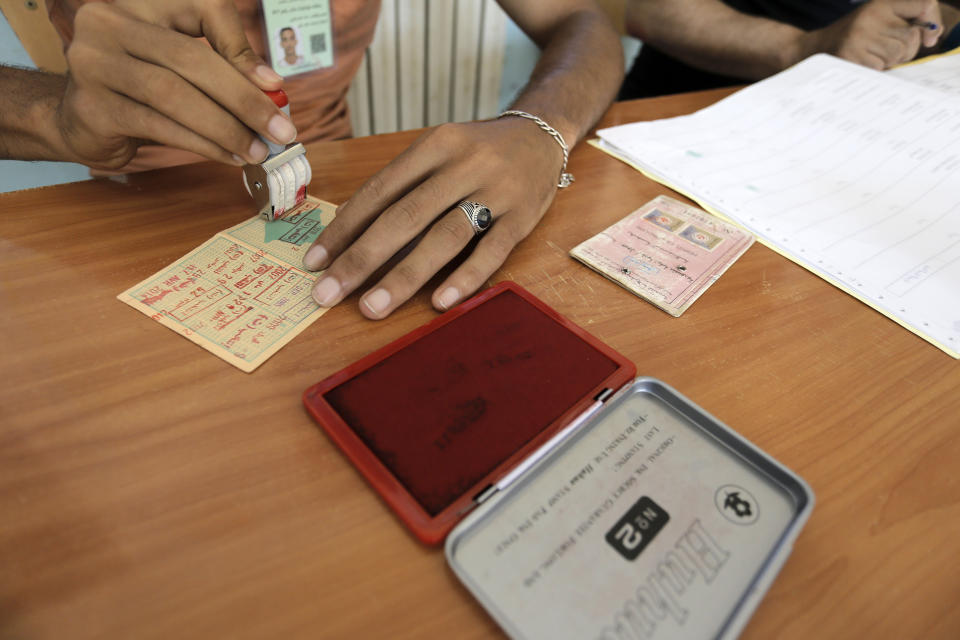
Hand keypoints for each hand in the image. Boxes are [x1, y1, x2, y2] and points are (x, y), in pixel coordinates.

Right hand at [56, 0, 295, 169]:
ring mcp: (94, 63)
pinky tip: (228, 156)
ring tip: (257, 149)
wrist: (79, 121)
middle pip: (191, 57)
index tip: (275, 86)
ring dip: (226, 128)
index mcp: (139, 3)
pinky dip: (203, 144)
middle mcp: (109, 22)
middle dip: (244, 99)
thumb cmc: (141, 90)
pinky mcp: (92, 106)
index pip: (203, 6)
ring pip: (175, 95)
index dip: (241, 46)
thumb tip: (273, 90)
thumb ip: (222, 67)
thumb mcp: (181, 67)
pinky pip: (160, 126)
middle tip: (280, 131)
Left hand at [302, 117, 567, 318]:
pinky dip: (465, 278)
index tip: (315, 261)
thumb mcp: (439, 150)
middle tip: (328, 293)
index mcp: (435, 144)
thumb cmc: (477, 151)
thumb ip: (403, 185)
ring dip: (405, 275)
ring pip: (444, 236)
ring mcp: (497, 192)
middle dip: (362, 258)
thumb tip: (351, 233)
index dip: (344, 228)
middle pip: (406, 216)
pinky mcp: (523, 218)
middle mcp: (464, 165)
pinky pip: (491, 252)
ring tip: (372, 307)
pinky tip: (439, 303)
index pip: (380, 190)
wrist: (542, 134)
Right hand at [802, 0, 942, 69]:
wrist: (811, 51)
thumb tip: (931, 35)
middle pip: (911, 37)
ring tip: (871, 57)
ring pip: (898, 53)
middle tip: (885, 52)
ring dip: (889, 61)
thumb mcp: (876, 22)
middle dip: (905, 50)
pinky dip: (875, 70)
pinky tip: (861, 64)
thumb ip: (904, 25)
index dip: (930, 21)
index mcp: (880, 4)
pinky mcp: (851, 54)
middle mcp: (871, 15)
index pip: (923, 4)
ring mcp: (860, 35)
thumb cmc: (851, 40)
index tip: (928, 37)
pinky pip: (881, 67)